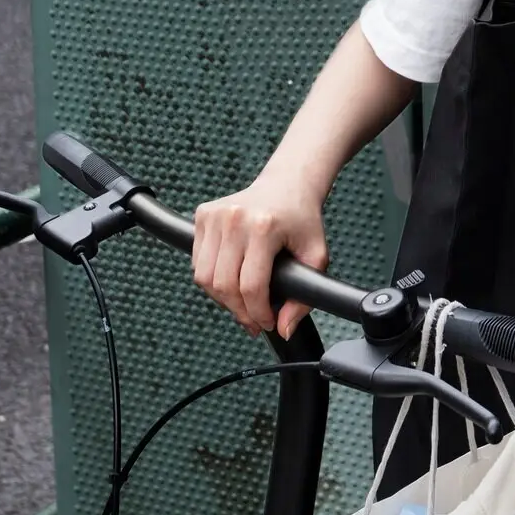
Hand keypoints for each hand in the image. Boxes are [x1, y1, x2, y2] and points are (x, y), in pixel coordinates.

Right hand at [193, 174, 328, 340]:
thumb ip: (305, 296)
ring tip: (242, 302)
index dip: (258, 313)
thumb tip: (284, 329)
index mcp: (264, 226)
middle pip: (223, 285)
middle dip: (239, 311)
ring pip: (204, 277)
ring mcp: (215, 215)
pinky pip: (198, 262)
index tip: (268, 323)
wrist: (287, 184)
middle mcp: (235, 218)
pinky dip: (211, 279)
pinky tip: (231, 279)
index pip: (251, 286)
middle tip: (254, 320)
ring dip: (222, 298)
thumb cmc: (302, 220)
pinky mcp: (202, 214)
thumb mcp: (316, 256)